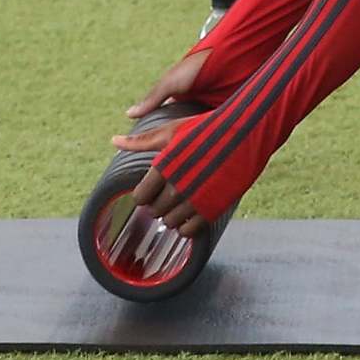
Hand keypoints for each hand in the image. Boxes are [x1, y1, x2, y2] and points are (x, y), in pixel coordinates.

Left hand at [112, 50, 210, 236]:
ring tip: (181, 200)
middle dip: (158, 204)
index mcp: (165, 167)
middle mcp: (178, 186)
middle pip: (155, 211)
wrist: (246, 133)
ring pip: (171, 222)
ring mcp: (196, 199)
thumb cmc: (206, 129)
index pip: (140, 196)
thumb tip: (113, 140)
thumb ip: (141, 141)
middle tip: (168, 193)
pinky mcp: (213, 208)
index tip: (152, 189)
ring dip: (172, 215)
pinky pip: (190, 230)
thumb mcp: (172, 131)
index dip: (144, 194)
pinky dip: (187, 225)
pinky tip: (191, 211)